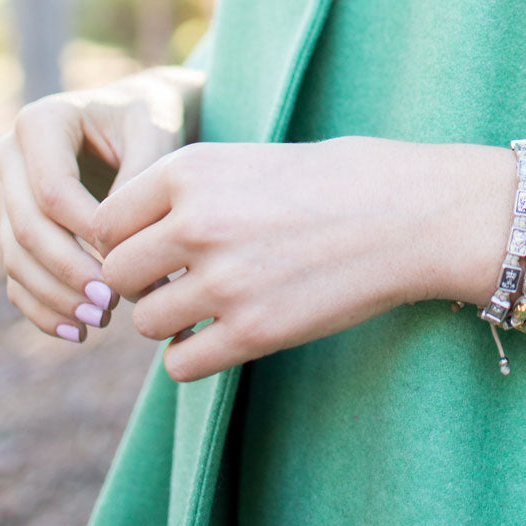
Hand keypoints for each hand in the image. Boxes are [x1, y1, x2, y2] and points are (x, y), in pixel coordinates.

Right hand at [0, 66, 204, 343]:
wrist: (149, 114)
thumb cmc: (157, 117)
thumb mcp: (156, 131)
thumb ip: (139, 180)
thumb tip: (121, 248)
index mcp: (41, 123)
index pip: (52, 190)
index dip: (86, 231)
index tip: (128, 260)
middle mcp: (12, 155)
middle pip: (27, 227)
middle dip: (67, 272)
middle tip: (110, 304)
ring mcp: (10, 192)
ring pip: (17, 256)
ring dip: (54, 296)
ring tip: (99, 320)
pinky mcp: (20, 224)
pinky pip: (19, 272)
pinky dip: (42, 306)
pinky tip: (74, 332)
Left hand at [92, 136, 442, 382]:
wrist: (418, 213)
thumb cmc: (347, 178)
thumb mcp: (256, 160)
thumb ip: (193, 193)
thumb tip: (138, 241)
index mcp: (193, 170)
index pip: (106, 221)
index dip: (127, 238)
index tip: (159, 245)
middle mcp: (197, 223)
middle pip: (118, 273)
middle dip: (145, 280)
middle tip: (184, 278)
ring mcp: (225, 281)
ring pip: (146, 322)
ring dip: (171, 319)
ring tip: (216, 301)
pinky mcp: (255, 332)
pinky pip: (180, 364)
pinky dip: (195, 354)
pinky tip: (229, 332)